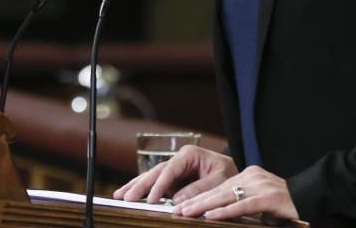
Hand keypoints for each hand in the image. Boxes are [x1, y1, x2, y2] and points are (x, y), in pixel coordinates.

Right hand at [113, 145, 236, 203]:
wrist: (235, 176)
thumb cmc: (230, 175)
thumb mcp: (220, 180)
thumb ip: (199, 188)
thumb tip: (177, 201)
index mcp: (189, 155)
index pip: (170, 170)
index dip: (159, 185)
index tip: (150, 199)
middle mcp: (179, 160)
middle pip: (155, 172)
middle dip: (140, 185)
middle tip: (125, 197)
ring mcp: (175, 170)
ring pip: (151, 177)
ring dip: (135, 186)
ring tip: (119, 196)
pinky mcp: (173, 181)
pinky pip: (156, 185)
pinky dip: (142, 190)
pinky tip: (129, 194)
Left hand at [173, 165, 298, 222]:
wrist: (313, 198)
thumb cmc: (286, 205)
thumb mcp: (260, 200)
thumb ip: (242, 202)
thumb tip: (218, 213)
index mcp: (248, 176)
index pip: (218, 187)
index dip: (199, 197)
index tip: (182, 205)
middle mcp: (252, 177)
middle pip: (218, 191)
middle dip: (196, 201)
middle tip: (176, 209)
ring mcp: (260, 186)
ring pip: (226, 197)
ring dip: (204, 207)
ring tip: (186, 213)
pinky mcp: (268, 198)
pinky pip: (242, 206)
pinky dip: (224, 212)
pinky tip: (210, 216)